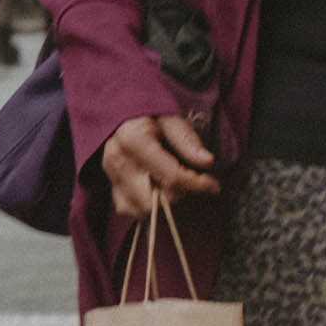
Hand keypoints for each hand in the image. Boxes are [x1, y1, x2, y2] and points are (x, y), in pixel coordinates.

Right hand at [104, 111, 218, 218]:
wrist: (123, 117)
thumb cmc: (150, 116)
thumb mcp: (171, 119)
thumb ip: (187, 140)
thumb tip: (207, 162)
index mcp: (132, 140)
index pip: (171, 176)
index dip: (197, 184)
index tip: (214, 185)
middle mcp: (117, 161)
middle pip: (155, 200)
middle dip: (178, 195)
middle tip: (191, 182)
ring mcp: (111, 176)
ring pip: (142, 209)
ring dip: (162, 203)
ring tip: (174, 184)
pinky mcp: (112, 187)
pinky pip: (129, 210)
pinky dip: (146, 206)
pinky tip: (158, 190)